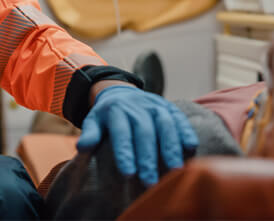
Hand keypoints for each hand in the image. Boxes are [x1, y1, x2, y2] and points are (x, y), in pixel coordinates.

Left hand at [76, 85, 197, 185]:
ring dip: (171, 147)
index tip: (128, 173)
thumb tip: (82, 147)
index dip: (125, 152)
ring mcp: (155, 105)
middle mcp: (137, 106)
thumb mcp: (94, 120)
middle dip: (148, 157)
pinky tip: (191, 148)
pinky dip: (186, 132)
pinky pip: (179, 118)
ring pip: (165, 124)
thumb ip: (90, 133)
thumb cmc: (107, 115)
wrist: (121, 92)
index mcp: (117, 110)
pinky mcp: (169, 107)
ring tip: (175, 169)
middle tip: (150, 181)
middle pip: (144, 131)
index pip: (121, 132)